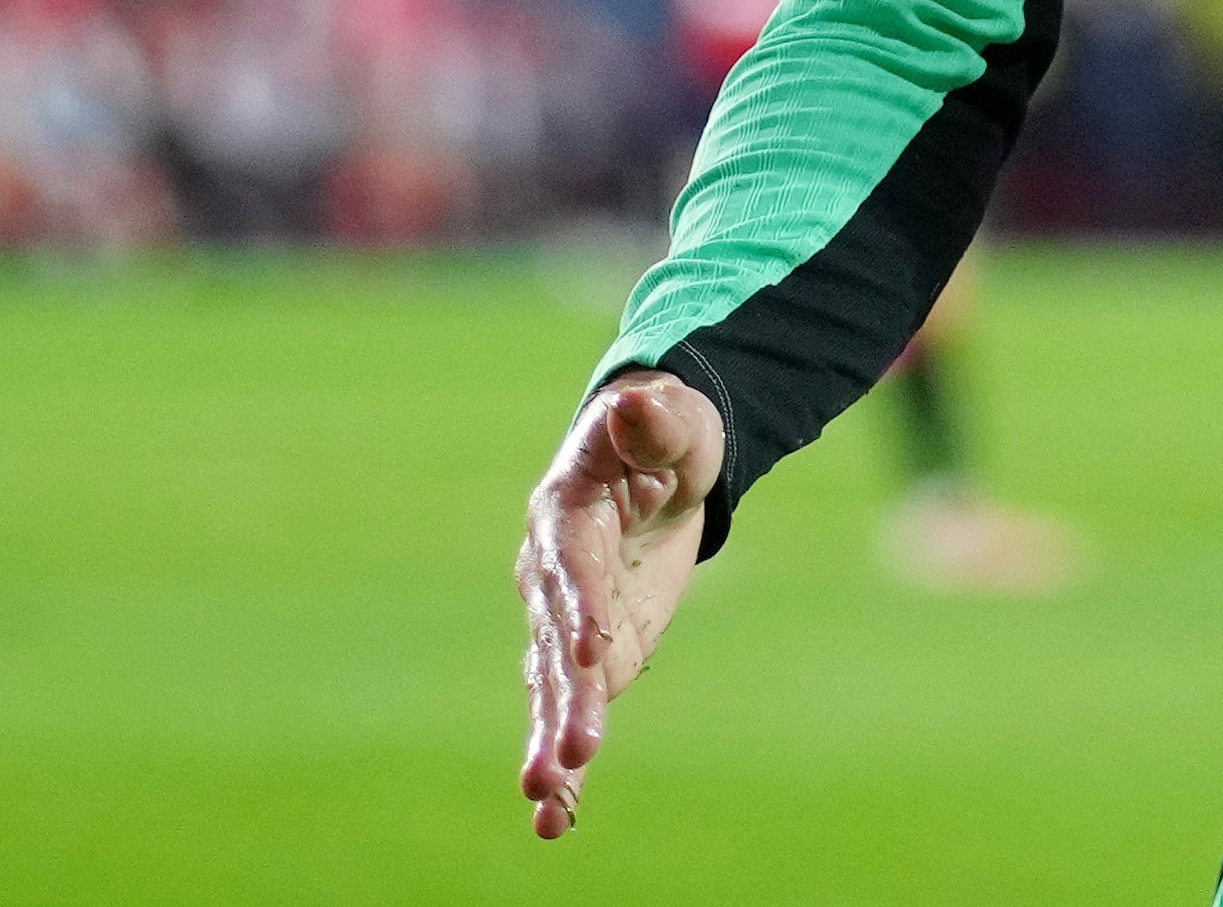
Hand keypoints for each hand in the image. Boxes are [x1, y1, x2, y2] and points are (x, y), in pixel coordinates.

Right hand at [516, 371, 724, 839]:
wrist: (654, 461)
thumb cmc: (663, 430)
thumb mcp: (674, 417)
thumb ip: (656, 420)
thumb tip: (638, 403)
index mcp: (565, 512)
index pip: (570, 564)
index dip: (580, 606)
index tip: (594, 650)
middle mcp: (552, 576)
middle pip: (556, 644)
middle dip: (563, 702)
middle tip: (566, 758)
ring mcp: (567, 622)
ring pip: (554, 689)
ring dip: (553, 744)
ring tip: (547, 803)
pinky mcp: (591, 654)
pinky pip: (572, 709)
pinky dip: (566, 763)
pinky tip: (560, 819)